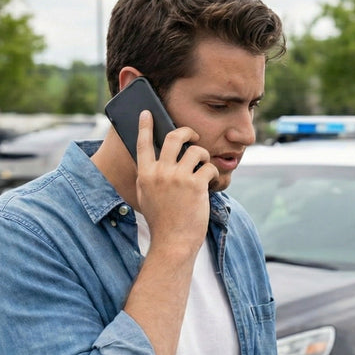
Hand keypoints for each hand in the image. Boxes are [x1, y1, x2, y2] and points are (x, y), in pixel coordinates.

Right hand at [134, 110, 218, 247]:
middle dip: (187, 132)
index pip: (143, 144)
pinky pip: (208, 168)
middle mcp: (160, 172)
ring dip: (204, 157)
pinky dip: (212, 175)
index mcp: (145, 174)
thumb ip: (149, 176)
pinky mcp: (195, 185)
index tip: (147, 112)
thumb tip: (157, 157)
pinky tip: (209, 185)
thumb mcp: (146, 196)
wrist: (173, 241)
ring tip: (204, 168)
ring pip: (196, 151)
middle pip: (174, 137)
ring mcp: (177, 178)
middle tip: (193, 136)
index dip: (145, 126)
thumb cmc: (162, 220)